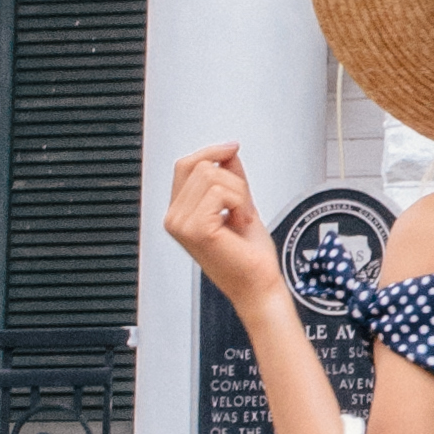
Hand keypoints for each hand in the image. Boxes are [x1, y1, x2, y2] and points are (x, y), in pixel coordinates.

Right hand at [165, 144, 283, 309]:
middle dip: (233, 180)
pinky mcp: (195, 228)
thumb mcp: (238, 203)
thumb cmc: (250, 256)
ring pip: (212, 175)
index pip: (184, 165)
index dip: (210, 152)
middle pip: (200, 166)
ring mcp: (180, 224)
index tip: (232, 149)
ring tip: (242, 217)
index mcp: (179, 213)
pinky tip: (241, 222)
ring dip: (239, 193)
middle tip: (244, 208)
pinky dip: (240, 202)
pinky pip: (221, 191)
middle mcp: (174, 218)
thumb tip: (227, 149)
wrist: (259, 285)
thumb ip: (229, 175)